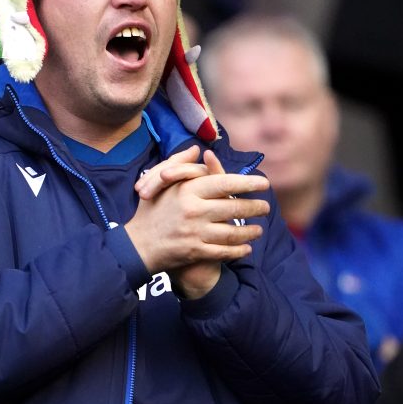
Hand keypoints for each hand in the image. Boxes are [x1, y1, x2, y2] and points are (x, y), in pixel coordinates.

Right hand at [125, 149, 269, 295]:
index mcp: (187, 190)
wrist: (136, 246)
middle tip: (266, 208)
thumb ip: (180, 164)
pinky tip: (247, 248)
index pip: (224, 183)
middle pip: (233, 207)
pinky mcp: (195, 252)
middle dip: (254, 208)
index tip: (264, 183)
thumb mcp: (160, 182)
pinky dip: (239, 250)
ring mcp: (195, 232)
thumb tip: (200, 152)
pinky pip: (224, 251)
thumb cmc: (150, 211)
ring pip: (232, 232)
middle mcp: (193, 210)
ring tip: (259, 229)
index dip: (247, 183)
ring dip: (250, 231)